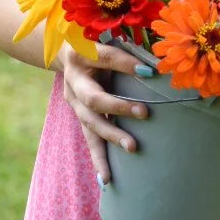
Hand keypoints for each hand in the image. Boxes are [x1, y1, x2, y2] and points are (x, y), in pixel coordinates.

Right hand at [60, 40, 149, 185]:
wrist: (63, 52)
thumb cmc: (95, 43)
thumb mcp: (106, 40)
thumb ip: (127, 52)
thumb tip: (156, 68)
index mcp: (81, 54)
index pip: (106, 58)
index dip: (126, 64)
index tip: (150, 71)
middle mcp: (74, 81)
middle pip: (94, 98)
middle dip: (118, 108)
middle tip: (144, 113)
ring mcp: (73, 102)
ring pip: (90, 123)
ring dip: (111, 137)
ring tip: (132, 148)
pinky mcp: (79, 117)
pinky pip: (89, 140)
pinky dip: (98, 160)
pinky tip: (106, 180)